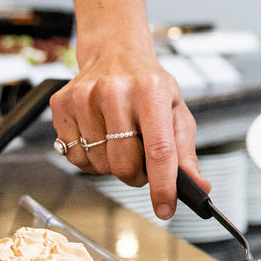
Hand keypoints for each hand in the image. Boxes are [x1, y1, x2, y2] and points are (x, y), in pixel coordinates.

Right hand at [50, 43, 202, 220]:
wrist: (115, 52)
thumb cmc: (148, 84)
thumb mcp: (175, 112)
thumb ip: (185, 153)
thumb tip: (198, 186)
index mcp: (151, 92)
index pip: (159, 151)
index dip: (163, 186)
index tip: (165, 208)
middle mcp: (115, 91)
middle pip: (124, 165)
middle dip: (137, 175)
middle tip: (142, 160)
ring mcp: (84, 97)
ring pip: (98, 164)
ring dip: (112, 165)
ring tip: (119, 140)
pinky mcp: (62, 104)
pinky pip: (74, 156)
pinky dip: (89, 158)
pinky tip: (98, 136)